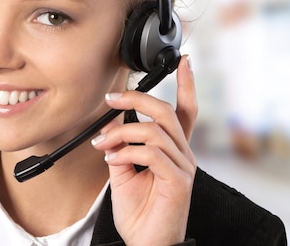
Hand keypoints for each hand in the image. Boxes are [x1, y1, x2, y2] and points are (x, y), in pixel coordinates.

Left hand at [91, 55, 197, 245]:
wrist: (145, 244)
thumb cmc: (138, 211)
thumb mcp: (123, 171)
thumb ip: (121, 145)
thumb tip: (112, 122)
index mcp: (173, 150)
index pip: (186, 110)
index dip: (186, 84)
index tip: (183, 62)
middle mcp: (183, 155)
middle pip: (167, 112)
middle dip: (137, 98)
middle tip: (110, 99)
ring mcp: (183, 167)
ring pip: (155, 130)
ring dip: (122, 132)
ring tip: (102, 145)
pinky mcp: (178, 181)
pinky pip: (151, 153)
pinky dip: (126, 151)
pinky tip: (112, 160)